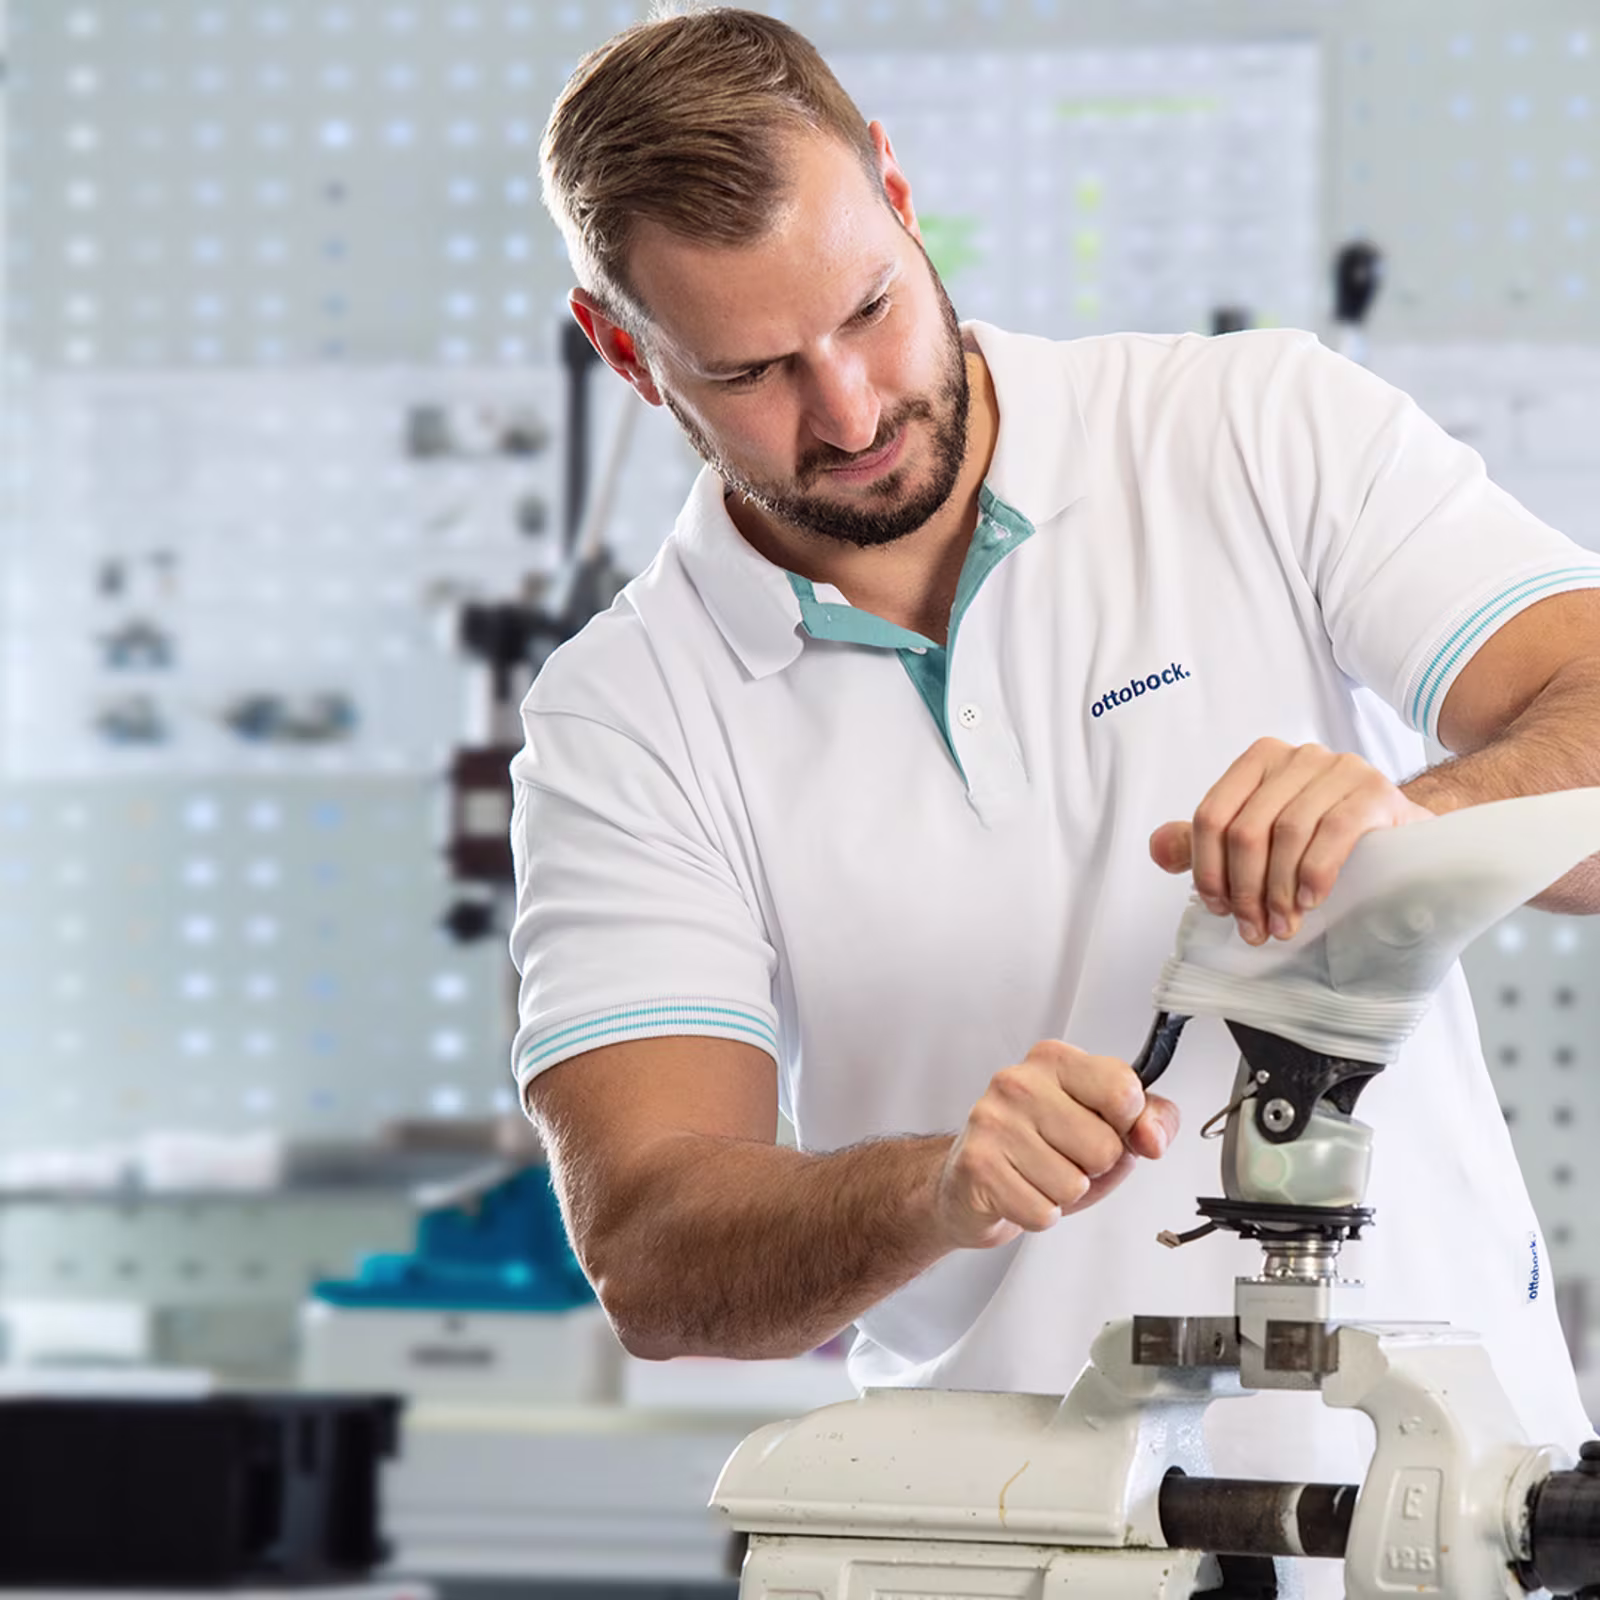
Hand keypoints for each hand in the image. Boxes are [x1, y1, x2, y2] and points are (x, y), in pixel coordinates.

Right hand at [935, 1041, 1179, 1249]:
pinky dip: (1038, 1213)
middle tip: (1064, 1156)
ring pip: (1073, 1185)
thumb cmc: (1040, 1148)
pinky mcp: (978, 1164)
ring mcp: (994, 1121)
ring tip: (1038, 1174)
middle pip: (1104, 1147)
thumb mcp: (1104, 1125)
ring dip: (1063, 1193)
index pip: (1123, 1091)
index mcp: (1055, 1060)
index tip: (1108, 1126)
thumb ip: (1148, 1120)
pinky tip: (1021, 1190)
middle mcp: (1019, 1082)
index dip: (1128, 1125)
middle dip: (1094, 1167)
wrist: (970, 1180)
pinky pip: (1042, 1212)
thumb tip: (1153, 1138)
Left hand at [1148, 738, 1433, 944]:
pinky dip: (1314, 874)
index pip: (1211, 816)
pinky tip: (1310, 902)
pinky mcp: (1374, 791)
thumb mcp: (1257, 836)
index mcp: (1257, 762)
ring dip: (1279, 891)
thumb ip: (1203, 840)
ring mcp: (1338, 768)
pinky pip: (1333, 833)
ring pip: (1287, 833)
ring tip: (1282, 926)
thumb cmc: (1319, 836)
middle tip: (1254, 930)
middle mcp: (1295, 757)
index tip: (1219, 909)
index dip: (1208, 869)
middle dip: (1244, 889)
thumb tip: (1157, 849)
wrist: (1398, 831)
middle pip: (1246, 829)